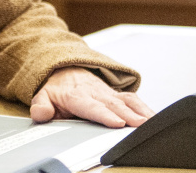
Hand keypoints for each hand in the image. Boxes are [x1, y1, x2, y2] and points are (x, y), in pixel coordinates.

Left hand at [30, 67, 153, 127]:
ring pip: (126, 100)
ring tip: (152, 122)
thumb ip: (41, 106)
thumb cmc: (57, 88)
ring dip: (141, 111)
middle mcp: (95, 92)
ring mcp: (108, 92)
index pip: (92, 106)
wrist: (65, 69)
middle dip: (129, 115)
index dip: (105, 115)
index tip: (118, 122)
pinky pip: (133, 99)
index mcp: (77, 96)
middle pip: (114, 104)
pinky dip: (145, 108)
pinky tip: (155, 117)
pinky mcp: (117, 94)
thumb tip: (41, 113)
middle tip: (142, 126)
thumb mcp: (42, 96)